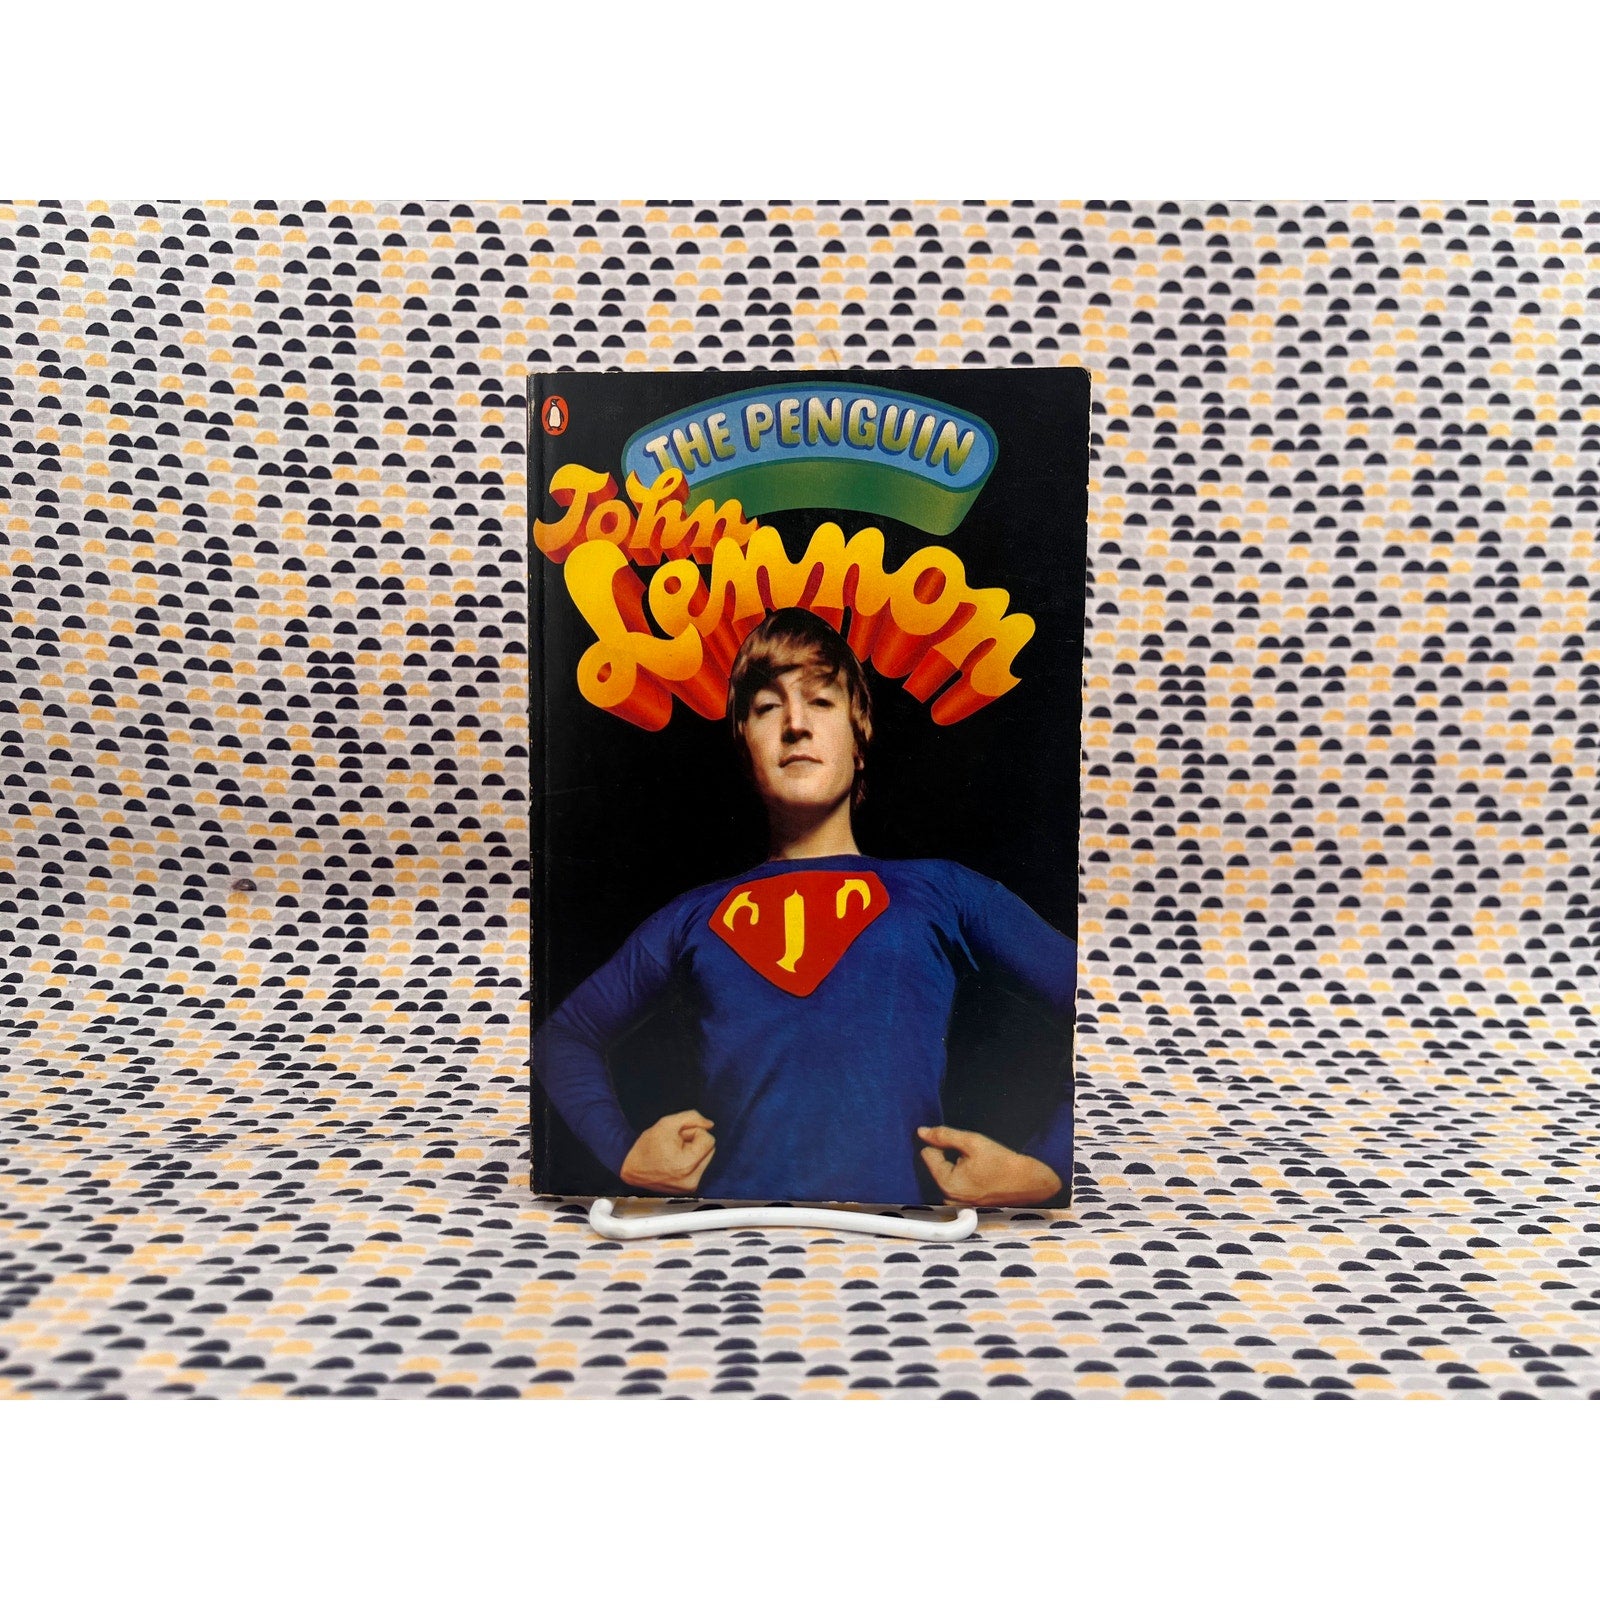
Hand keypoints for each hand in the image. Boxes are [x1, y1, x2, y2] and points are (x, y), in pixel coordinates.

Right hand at [620, 1109, 715, 1194]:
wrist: (631, 1169)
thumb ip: (692, 1118)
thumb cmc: (646, 1146)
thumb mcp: (667, 1123)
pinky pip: (699, 1167)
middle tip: (674, 1144)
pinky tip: (674, 1161)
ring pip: (705, 1158)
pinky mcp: (689, 1189)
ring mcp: (691, 1186)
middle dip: (694, 1142)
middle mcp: (692, 1179)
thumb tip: (710, 1124)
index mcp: (687, 1164)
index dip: (692, 1132)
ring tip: (673, 1153)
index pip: (708, 1139)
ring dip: (692, 1151)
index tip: (676, 1137)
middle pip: (709, 1149)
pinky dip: (689, 1161)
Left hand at [918, 1125, 1062, 1205]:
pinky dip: (961, 1176)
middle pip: (935, 1166)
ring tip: (977, 1164)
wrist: (1029, 1183)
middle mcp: (947, 1198)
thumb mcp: (972, 1142)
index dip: (941, 1143)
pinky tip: (979, 1173)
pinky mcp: (965, 1205)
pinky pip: (954, 1184)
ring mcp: (956, 1204)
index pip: (927, 1154)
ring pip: (945, 1174)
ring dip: (954, 1166)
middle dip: (947, 1156)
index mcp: (946, 1184)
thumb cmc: (1002, 1161)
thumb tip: (920, 1132)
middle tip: (972, 1155)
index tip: (960, 1143)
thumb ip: (944, 1136)